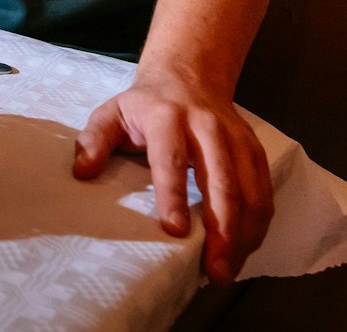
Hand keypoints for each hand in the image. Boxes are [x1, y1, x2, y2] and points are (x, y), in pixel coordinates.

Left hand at [73, 70, 274, 284]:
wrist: (190, 76)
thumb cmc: (146, 106)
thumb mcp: (112, 113)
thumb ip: (94, 139)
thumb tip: (82, 171)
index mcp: (167, 118)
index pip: (171, 159)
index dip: (174, 195)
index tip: (175, 231)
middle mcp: (208, 128)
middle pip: (222, 181)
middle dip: (221, 229)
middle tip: (214, 269)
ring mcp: (236, 139)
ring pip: (249, 190)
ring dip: (243, 234)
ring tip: (227, 269)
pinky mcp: (255, 150)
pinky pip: (264, 190)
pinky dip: (258, 224)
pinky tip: (244, 249)